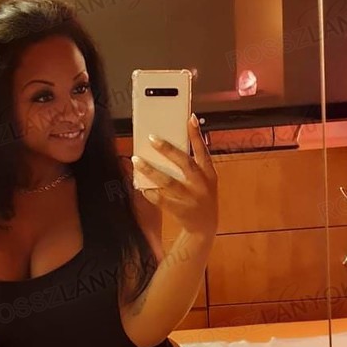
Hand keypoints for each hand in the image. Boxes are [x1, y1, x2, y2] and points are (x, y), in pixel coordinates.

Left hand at [131, 113, 217, 235]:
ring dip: (150, 170)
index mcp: (209, 174)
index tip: (190, 118)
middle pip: (184, 163)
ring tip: (137, 160)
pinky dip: (149, 191)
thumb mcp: (205, 181)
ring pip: (168, 182)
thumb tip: (170, 147)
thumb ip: (194, 166)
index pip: (203, 151)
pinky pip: (160, 199)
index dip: (197, 135)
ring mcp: (190, 198)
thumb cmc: (201, 199)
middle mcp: (201, 185)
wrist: (204, 228)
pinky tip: (140, 185)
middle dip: (168, 150)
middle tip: (152, 138)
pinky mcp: (179, 210)